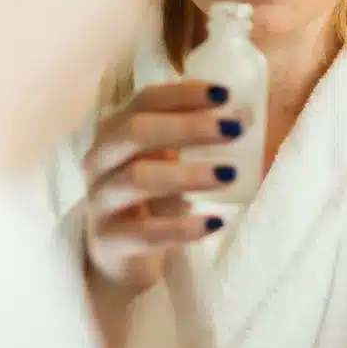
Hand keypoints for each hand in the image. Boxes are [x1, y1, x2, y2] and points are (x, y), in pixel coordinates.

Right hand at [82, 81, 241, 294]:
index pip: (144, 100)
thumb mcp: (165, 161)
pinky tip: (214, 223)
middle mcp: (100, 160)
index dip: (183, 94)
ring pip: (137, 179)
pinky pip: (144, 234)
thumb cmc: (150, 196)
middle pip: (135, 131)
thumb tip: (246, 117)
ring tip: (229, 174)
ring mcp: (100, 200)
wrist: (117, 254)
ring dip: (186, 174)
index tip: (224, 94)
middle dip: (187, 127)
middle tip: (233, 130)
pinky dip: (181, 227)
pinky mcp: (108, 241)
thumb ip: (193, 138)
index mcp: (115, 131)